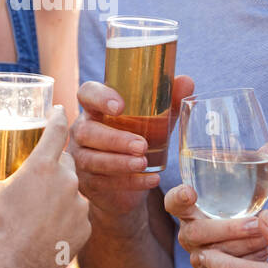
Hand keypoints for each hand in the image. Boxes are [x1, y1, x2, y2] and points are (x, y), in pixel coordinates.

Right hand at [0, 105, 89, 267]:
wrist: (17, 266)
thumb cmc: (0, 227)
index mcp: (43, 166)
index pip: (57, 131)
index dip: (58, 117)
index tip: (59, 110)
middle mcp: (67, 181)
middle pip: (65, 163)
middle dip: (54, 167)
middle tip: (37, 178)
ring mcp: (79, 205)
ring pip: (73, 191)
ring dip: (60, 195)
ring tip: (40, 210)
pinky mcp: (85, 227)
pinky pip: (77, 216)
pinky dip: (67, 219)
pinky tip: (50, 229)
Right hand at [68, 75, 194, 220]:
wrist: (127, 185)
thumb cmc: (138, 140)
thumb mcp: (155, 122)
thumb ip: (169, 102)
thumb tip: (186, 81)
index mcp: (95, 109)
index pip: (87, 94)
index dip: (99, 97)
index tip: (119, 106)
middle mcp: (81, 131)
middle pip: (87, 131)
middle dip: (114, 139)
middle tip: (142, 145)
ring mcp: (80, 158)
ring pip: (91, 159)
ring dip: (119, 162)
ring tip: (143, 163)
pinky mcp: (86, 183)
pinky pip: (103, 182)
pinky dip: (128, 182)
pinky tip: (150, 180)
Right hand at [163, 150, 267, 263]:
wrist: (251, 246)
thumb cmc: (245, 211)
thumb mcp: (251, 191)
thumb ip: (260, 169)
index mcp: (191, 209)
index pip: (173, 202)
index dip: (178, 198)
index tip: (190, 191)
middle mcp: (189, 232)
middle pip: (195, 232)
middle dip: (227, 228)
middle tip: (254, 223)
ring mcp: (198, 256)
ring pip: (213, 255)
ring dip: (241, 246)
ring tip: (265, 237)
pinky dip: (246, 261)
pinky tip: (264, 252)